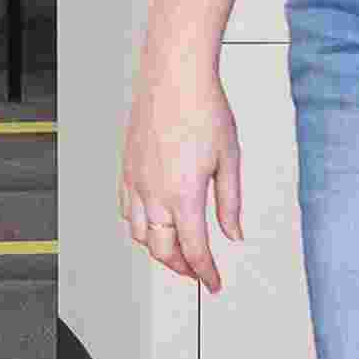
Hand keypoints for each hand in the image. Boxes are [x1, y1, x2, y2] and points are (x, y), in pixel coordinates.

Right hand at [119, 66, 244, 290]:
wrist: (174, 75)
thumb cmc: (203, 108)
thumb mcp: (228, 159)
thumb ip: (229, 202)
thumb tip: (233, 232)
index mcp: (183, 195)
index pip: (194, 250)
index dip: (206, 273)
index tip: (214, 284)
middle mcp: (153, 192)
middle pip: (162, 249)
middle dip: (181, 267)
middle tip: (198, 273)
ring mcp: (135, 180)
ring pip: (138, 233)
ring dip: (157, 249)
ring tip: (176, 251)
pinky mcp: (127, 167)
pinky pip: (125, 209)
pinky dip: (138, 225)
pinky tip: (152, 221)